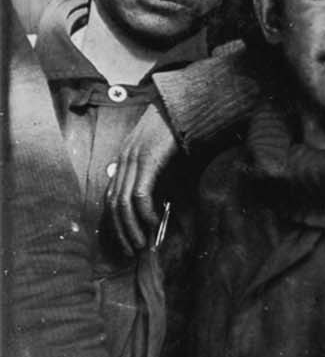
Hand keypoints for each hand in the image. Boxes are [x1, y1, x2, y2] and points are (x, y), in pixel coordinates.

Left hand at [108, 104, 178, 252]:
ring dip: (132, 227)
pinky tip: (154, 222)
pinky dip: (145, 212)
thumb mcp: (160, 156)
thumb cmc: (175, 130)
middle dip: (121, 231)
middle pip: (113, 204)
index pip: (111, 198)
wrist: (181, 105)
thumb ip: (155, 175)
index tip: (127, 241)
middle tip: (131, 251)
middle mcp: (123, 162)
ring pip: (123, 203)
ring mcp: (133, 161)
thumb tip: (160, 202)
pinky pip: (139, 193)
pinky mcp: (146, 161)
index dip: (116, 223)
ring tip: (141, 244)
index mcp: (124, 162)